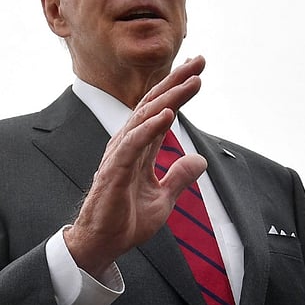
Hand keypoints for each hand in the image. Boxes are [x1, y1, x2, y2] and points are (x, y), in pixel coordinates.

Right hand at [64, 56, 206, 275]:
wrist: (104, 244)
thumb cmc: (127, 221)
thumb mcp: (164, 199)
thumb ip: (179, 177)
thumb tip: (200, 160)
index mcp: (140, 148)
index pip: (162, 110)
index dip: (179, 89)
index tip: (198, 71)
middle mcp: (128, 145)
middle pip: (154, 105)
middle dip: (177, 81)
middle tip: (200, 60)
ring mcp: (120, 155)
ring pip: (145, 117)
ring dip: (170, 98)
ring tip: (192, 81)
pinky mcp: (114, 170)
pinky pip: (133, 144)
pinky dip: (150, 127)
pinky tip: (168, 114)